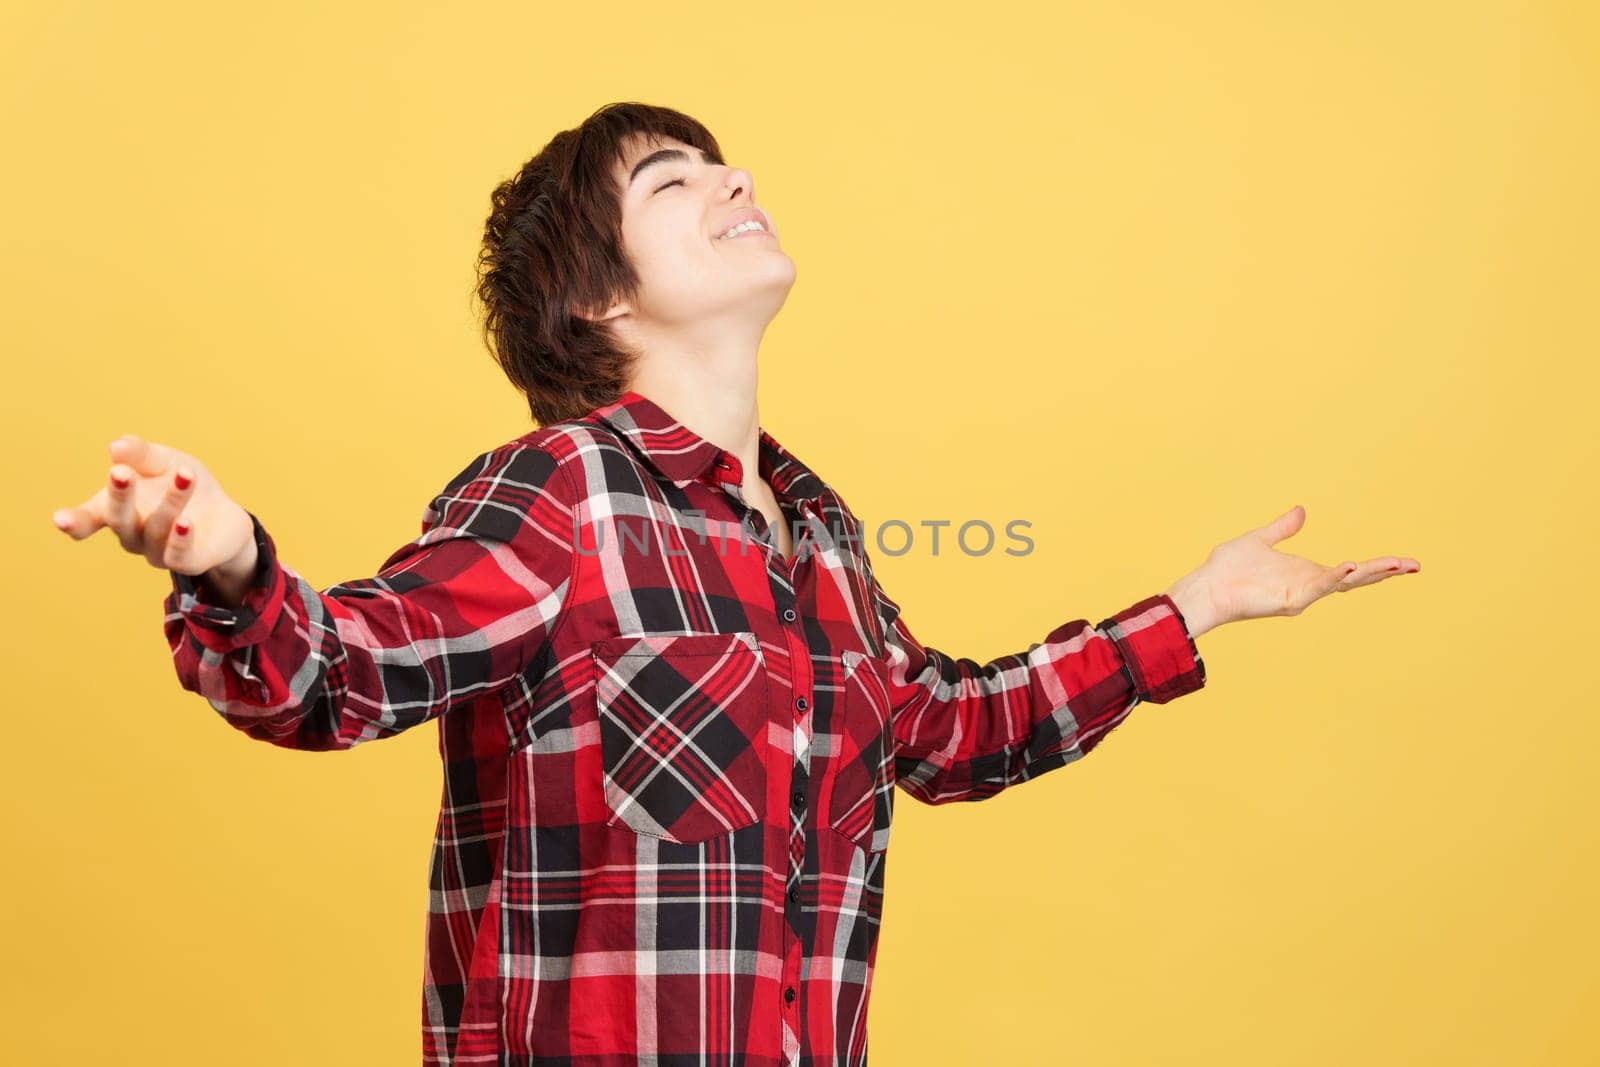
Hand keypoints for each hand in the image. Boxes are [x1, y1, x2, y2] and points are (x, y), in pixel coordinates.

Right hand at [51, 434, 257, 591]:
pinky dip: (180, 540)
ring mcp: (158, 551)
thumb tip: (116, 446)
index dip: (74, 521)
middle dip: (119, 497)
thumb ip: (140, 454)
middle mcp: (133, 534)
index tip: (60, 519)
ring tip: (184, 476)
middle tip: (120, 473)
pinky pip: (179, 558)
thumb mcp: (163, 461)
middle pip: (119, 521)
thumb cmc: (182, 484)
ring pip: (156, 531)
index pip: (88, 519)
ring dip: (170, 502)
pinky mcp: (190, 562)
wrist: (224, 514)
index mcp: (117, 510)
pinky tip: (186, 522)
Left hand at [1165, 505, 1418, 637]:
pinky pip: (1316, 588)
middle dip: (1385, 572)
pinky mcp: (1288, 600)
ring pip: (1342, 583)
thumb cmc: (1228, 568)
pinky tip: (1350, 568)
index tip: (1404, 562)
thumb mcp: (1261, 540)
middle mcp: (1309, 585)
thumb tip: (1302, 511)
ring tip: (1396, 565)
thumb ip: (1283, 528)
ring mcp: (1301, 594)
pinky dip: (1333, 578)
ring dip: (1369, 574)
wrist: (1206, 585)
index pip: (1350, 570)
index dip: (1376, 566)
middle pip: (1356, 579)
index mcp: (1306, 572)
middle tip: (1415, 565)